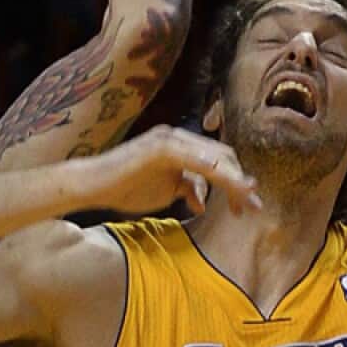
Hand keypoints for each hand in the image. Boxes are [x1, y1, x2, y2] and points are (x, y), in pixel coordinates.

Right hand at [78, 126, 259, 215]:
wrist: (93, 185)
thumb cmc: (124, 188)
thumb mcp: (165, 192)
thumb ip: (186, 189)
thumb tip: (202, 200)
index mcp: (181, 147)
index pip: (218, 161)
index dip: (235, 183)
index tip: (247, 206)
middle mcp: (178, 138)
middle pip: (221, 157)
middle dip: (240, 184)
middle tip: (253, 208)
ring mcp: (169, 140)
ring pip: (212, 158)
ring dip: (232, 181)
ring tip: (245, 201)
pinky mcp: (159, 148)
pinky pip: (193, 159)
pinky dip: (212, 171)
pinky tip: (225, 183)